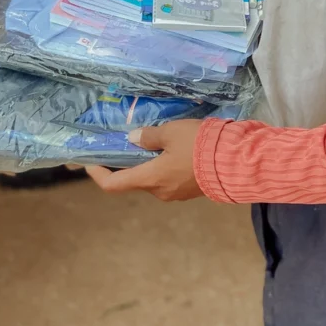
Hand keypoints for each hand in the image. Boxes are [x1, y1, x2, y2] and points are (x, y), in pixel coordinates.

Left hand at [86, 120, 203, 200]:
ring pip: (155, 179)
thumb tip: (134, 139)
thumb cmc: (199, 146)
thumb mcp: (171, 132)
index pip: (113, 185)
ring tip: (158, 143)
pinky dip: (166, 167)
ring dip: (151, 164)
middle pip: (136, 180)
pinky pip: (171, 179)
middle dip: (130, 163)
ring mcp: (176, 193)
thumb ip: (149, 136)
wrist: (235, 162)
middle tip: (129, 143)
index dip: (97, 174)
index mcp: (149, 178)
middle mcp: (159, 191)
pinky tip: (177, 151)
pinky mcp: (191, 191)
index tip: (90, 162)